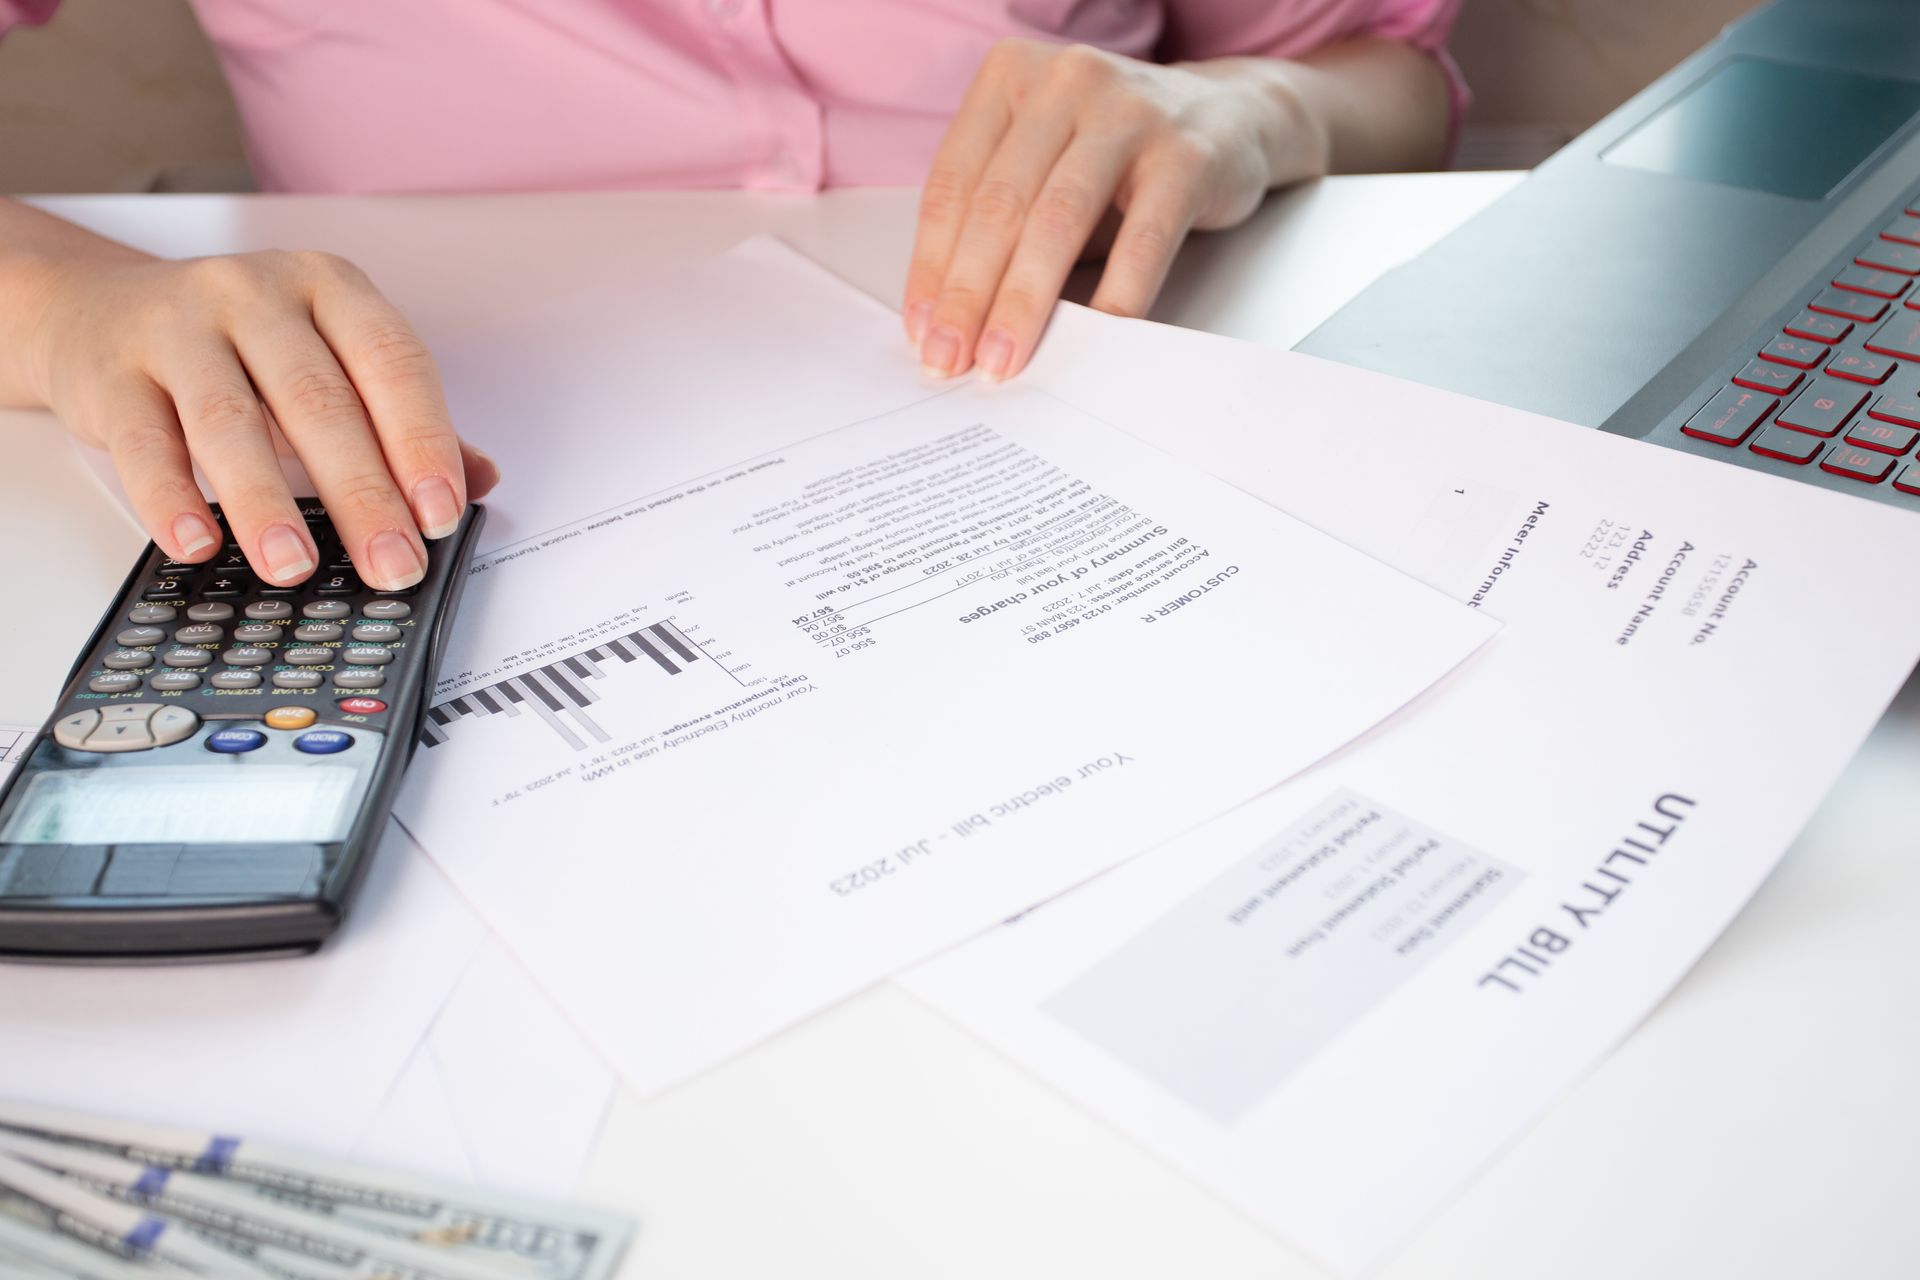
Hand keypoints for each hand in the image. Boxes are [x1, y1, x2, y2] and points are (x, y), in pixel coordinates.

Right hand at [34, 249, 498, 588]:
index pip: (392, 363)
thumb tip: (482, 480)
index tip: (442, 513)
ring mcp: (178, 328)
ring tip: (293, 566)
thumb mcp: (329, 363)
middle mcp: (255, 295)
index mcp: (329, 288)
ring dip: (266, 503)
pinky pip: (142, 441)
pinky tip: (197, 542)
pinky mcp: (111, 373)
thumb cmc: (237, 347)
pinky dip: (169, 497)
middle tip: (390, 564)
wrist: (99, 310)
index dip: (423, 441)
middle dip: (362, 493)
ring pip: (230, 421)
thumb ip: (401, 421)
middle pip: (320, 401)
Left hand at [905, 39, 1305, 381]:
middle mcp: (1065, 81)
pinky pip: (1142, 240)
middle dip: (968, 295)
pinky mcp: (1187, 154)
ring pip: (1058, 220)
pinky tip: (1094, 338)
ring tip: (1004, 359)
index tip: (922, 330)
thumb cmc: (1116, 152)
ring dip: (1024, 302)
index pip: (953, 183)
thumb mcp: (1044, 159)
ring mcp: (1129, 112)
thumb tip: (953, 317)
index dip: (931, 265)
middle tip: (951, 359)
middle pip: (999, 205)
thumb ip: (999, 216)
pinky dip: (1115, 296)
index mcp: (1010, 75)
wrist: (1231, 115)